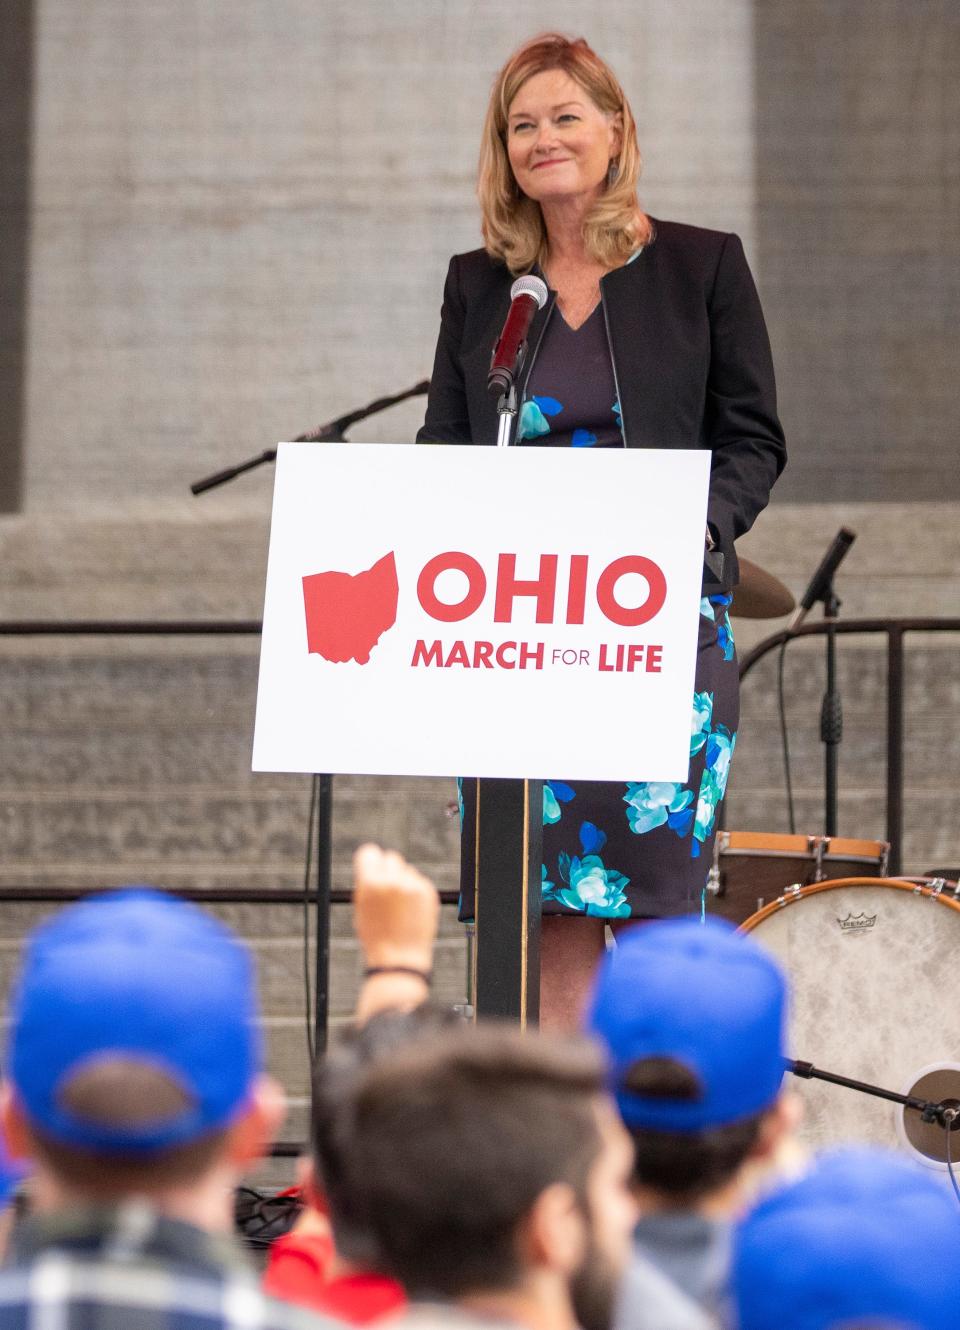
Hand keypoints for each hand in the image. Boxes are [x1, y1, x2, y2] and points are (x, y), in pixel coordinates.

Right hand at [352, 843, 439, 974]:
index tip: (372, 867)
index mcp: (370, 883)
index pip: (369, 852)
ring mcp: (413, 885)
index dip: (370, 861)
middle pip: (391, 858)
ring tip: (399, 907)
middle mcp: (392, 880)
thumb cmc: (376, 936)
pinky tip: (411, 911)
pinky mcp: (428, 892)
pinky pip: (420, 882)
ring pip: (407, 870)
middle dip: (388, 870)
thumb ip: (367, 883)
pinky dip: (415, 892)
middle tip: (387, 886)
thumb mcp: (362, 907)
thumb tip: (373, 865)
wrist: (399, 959)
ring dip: (403, 881)